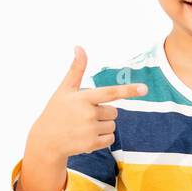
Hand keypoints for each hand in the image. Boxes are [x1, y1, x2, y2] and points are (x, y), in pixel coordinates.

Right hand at [18, 46, 146, 190]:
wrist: (46, 140)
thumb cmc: (57, 111)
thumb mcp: (64, 89)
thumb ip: (76, 69)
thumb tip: (79, 46)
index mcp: (83, 98)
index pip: (110, 93)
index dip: (128, 90)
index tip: (145, 88)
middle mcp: (88, 114)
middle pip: (114, 112)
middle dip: (103, 113)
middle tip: (84, 116)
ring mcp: (90, 130)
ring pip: (112, 126)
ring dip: (103, 126)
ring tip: (84, 127)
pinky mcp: (92, 144)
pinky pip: (110, 139)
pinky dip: (102, 138)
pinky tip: (87, 137)